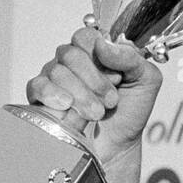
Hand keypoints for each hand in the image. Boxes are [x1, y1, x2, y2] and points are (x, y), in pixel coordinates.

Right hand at [27, 26, 162, 182]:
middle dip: (93, 80)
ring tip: (97, 113)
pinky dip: (53, 95)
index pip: (86, 36)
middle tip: (110, 100)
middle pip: (70, 53)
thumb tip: (102, 43)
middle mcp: (73, 62)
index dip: (100, 55)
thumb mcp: (146, 81)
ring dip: (80, 94)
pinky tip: (67, 106)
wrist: (118, 146)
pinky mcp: (41, 98)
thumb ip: (130, 58)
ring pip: (56, 71)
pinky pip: (37, 86)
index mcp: (97, 52)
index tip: (117, 77)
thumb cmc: (130, 112)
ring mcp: (55, 78)